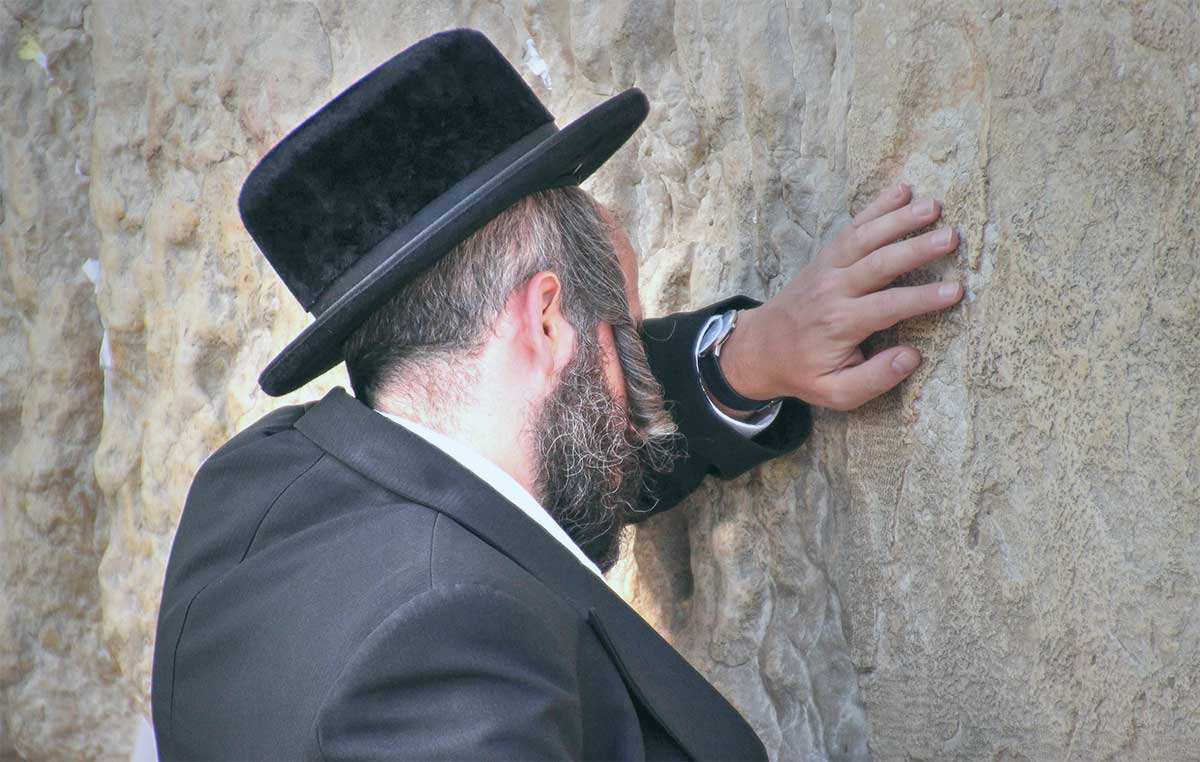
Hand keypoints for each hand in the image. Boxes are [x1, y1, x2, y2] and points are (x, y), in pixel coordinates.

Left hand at [718, 183, 962, 411]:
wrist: (758, 349)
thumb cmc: (803, 372)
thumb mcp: (835, 392)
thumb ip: (874, 378)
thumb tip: (912, 357)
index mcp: (840, 323)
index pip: (889, 306)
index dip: (923, 299)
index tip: (957, 291)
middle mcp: (833, 289)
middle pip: (880, 263)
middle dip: (917, 248)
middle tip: (952, 237)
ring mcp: (827, 268)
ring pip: (865, 237)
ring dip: (899, 218)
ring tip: (934, 206)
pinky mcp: (825, 257)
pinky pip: (852, 228)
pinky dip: (876, 207)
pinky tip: (902, 190)